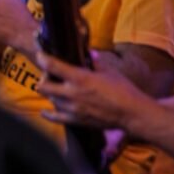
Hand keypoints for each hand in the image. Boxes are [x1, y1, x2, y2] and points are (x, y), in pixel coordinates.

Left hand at [37, 50, 151, 129]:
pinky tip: (46, 110)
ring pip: (49, 99)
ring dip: (50, 93)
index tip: (41, 55)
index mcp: (80, 78)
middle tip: (50, 75)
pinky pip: (55, 117)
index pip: (52, 66)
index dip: (43, 58)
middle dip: (44, 78)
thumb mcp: (109, 72)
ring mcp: (73, 108)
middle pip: (43, 86)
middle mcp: (72, 93)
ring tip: (57, 89)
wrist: (133, 114)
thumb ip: (95, 62)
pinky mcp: (76, 120)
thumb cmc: (124, 90)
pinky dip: (49, 113)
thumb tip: (88, 53)